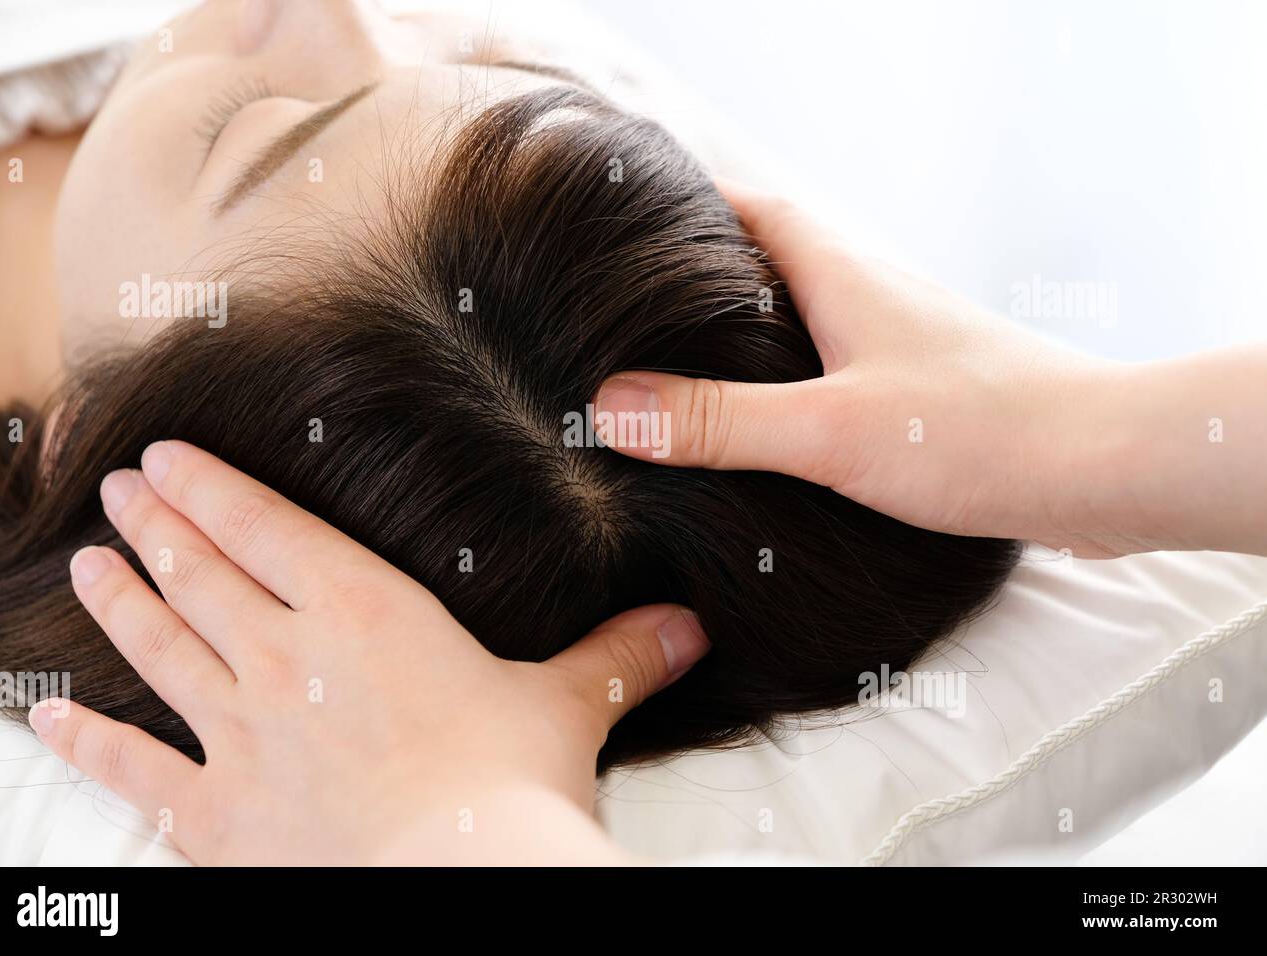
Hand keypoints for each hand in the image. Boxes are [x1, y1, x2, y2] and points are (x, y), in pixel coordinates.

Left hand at [28, 441, 708, 864]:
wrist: (461, 877)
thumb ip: (621, 655)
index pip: (264, 528)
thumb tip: (689, 626)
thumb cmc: (508, 786)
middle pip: (199, 573)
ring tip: (86, 563)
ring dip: (117, 602)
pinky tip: (52, 722)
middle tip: (116, 491)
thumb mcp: (570, 705)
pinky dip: (90, 743)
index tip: (166, 457)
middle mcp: (285, 657)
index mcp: (363, 610)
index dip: (210, 487)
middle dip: (153, 526)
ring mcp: (241, 734)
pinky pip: (137, 771)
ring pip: (159, 649)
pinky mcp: (219, 813)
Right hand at [594, 180, 1257, 557]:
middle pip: (776, 261)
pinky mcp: (927, 393)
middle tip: (643, 310)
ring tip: (692, 373)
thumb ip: (722, 422)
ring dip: (755, 334)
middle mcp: (874, 296)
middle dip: (709, 276)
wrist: (1107, 468)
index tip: (631, 219)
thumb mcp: (830, 432)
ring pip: (811, 319)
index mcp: (844, 277)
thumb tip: (614, 411)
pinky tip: (779, 433)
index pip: (753, 210)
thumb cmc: (982, 433)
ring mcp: (903, 343)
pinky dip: (799, 384)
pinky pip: (843, 370)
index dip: (690, 204)